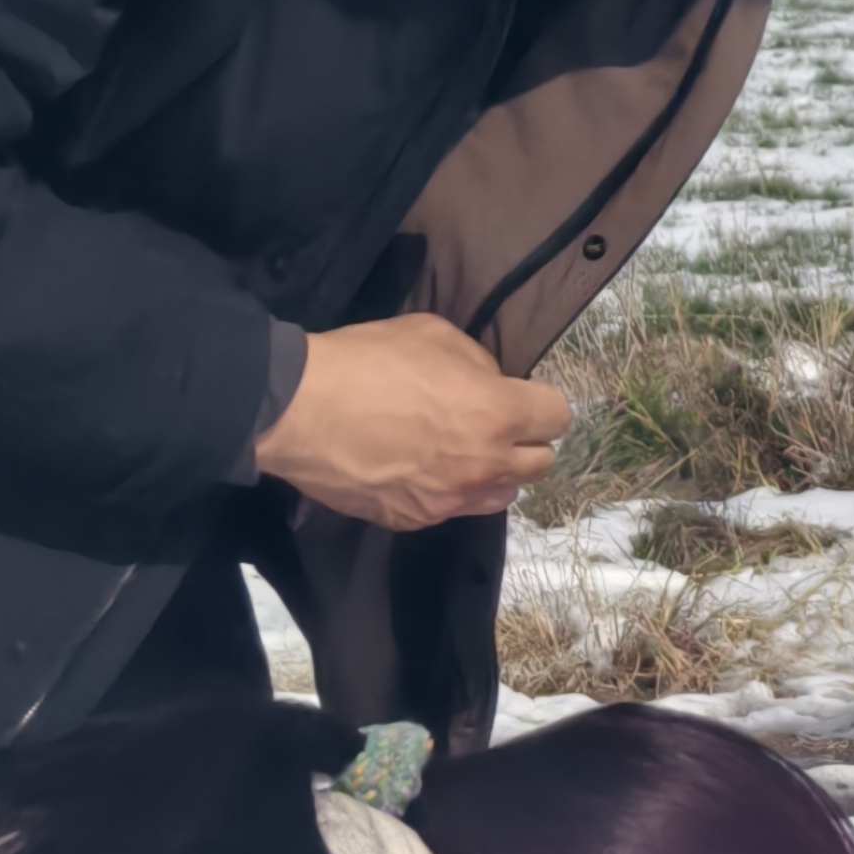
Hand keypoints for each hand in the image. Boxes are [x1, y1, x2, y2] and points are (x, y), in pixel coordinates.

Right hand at [256, 315, 570, 530]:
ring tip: (462, 453)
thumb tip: (492, 384)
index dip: (542, 404)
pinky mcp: (415, 519)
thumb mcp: (433, 334)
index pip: (557, 416)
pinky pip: (451, 509)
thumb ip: (478, 363)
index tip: (522, 398)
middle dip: (526, 443)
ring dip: (494, 474)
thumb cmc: (366, 361)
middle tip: (495, 426)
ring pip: (502, 496)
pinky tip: (419, 471)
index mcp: (499, 413)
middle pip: (540, 464)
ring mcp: (451, 499)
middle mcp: (486, 464)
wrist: (295, 410)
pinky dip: (447, 492)